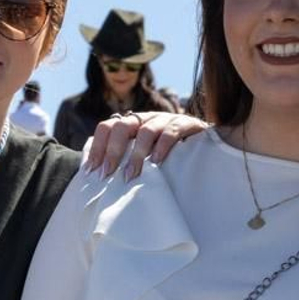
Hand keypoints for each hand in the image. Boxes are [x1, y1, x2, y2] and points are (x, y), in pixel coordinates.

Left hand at [87, 112, 209, 178]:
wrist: (206, 144)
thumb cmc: (170, 156)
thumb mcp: (145, 156)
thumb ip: (126, 161)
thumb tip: (99, 181)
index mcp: (133, 124)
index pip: (108, 126)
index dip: (98, 147)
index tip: (92, 171)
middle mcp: (146, 118)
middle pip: (122, 125)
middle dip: (112, 151)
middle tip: (108, 175)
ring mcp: (166, 119)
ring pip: (146, 131)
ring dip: (136, 155)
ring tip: (131, 176)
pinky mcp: (186, 124)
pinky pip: (171, 131)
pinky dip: (162, 146)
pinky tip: (157, 162)